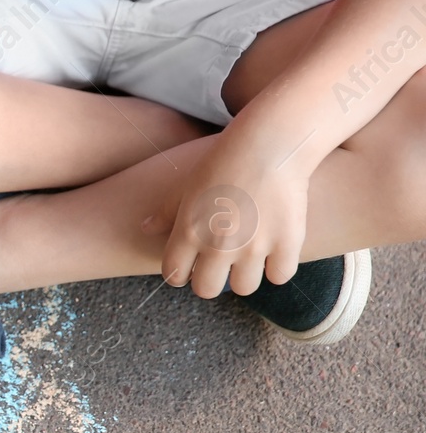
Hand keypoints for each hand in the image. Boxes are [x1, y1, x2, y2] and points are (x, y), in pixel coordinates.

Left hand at [145, 140, 310, 297]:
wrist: (271, 142)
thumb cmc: (224, 160)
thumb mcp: (187, 184)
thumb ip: (167, 212)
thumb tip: (146, 228)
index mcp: (189, 232)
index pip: (173, 275)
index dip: (180, 274)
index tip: (190, 267)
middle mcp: (218, 245)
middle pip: (206, 290)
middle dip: (211, 280)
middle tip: (220, 266)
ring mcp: (253, 246)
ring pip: (244, 288)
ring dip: (245, 276)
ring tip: (249, 258)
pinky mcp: (286, 242)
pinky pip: (280, 276)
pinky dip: (278, 268)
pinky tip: (275, 252)